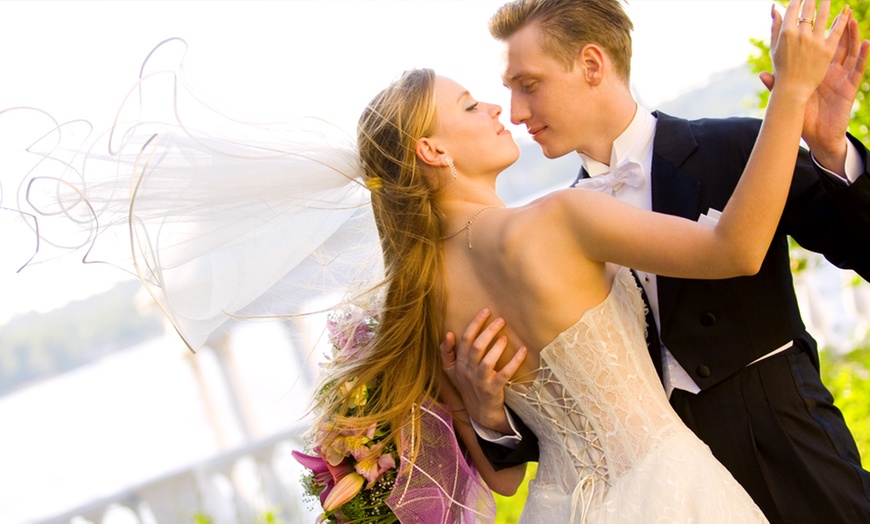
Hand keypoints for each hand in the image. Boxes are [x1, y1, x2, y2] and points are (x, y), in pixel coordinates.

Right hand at [439, 309, 525, 434]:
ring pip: (487, 362)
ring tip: (505, 336)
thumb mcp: (451, 371)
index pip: (465, 339)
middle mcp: (467, 372)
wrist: (479, 412)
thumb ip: (446, 352)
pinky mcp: (493, 390)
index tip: (487, 310)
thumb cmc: (467, 385)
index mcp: (458, 364)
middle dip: (488, 331)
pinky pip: (504, 375)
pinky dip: (514, 362)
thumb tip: (447, 333)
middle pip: (476, 347)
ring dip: (497, 347)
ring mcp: (480, 382)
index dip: (475, 324)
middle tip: (501, 319)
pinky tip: (522, 350)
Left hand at [761, 1, 864, 174]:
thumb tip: (762, 74)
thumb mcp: (790, 99)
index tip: (816, 16)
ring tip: (852, 19)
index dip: (819, 33)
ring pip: (850, 52)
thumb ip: (778, 85)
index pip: (817, 48)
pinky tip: (866, 42)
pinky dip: (863, 55)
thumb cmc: (804, 117)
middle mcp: (830, 72)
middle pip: (837, 45)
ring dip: (852, 36)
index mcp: (815, 72)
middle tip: (841, 8)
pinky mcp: (850, 87)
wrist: (817, 137)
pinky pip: (858, 68)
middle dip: (839, 27)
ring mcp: (841, 78)